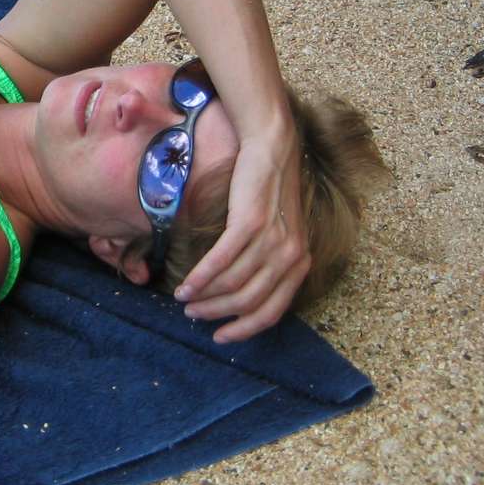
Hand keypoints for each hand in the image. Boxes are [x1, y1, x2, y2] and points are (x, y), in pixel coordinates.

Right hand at [175, 134, 309, 342]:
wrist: (272, 148)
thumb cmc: (270, 191)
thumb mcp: (280, 232)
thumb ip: (269, 262)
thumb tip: (240, 295)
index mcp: (299, 263)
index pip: (271, 312)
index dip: (244, 330)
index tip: (221, 336)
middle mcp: (289, 256)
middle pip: (249, 302)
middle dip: (217, 314)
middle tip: (193, 316)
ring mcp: (271, 240)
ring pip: (233, 284)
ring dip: (204, 297)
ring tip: (184, 299)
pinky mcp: (249, 223)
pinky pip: (221, 261)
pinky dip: (200, 278)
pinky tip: (185, 285)